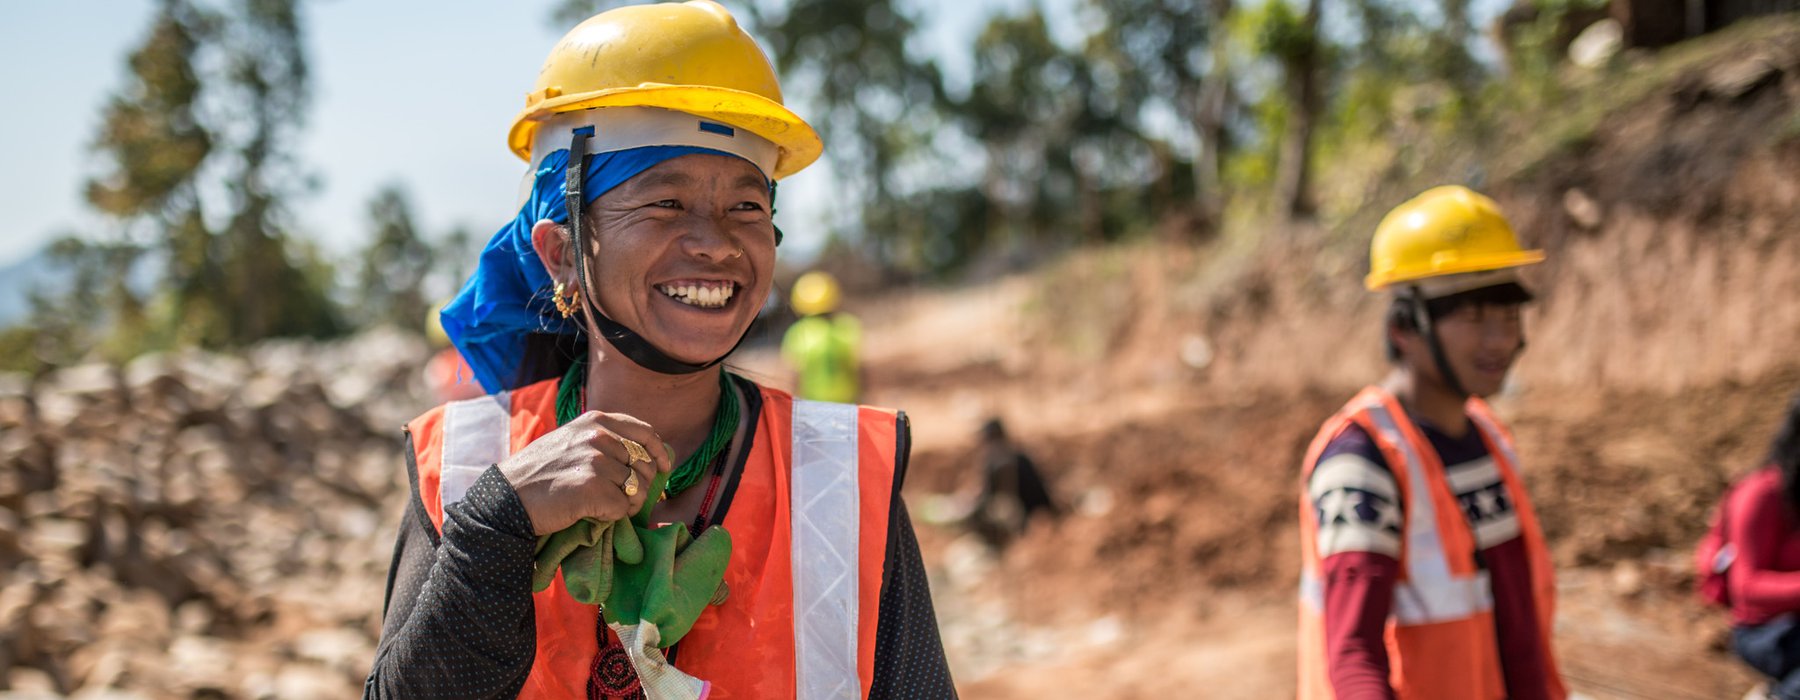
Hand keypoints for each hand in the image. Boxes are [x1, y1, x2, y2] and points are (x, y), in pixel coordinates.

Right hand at [499, 411, 673, 534]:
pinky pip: (624, 507)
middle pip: (645, 464)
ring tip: (605, 507)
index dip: (659, 451)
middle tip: (626, 499)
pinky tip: (594, 514)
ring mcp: (597, 461)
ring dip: (628, 503)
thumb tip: (642, 453)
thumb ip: (602, 440)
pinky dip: (614, 516)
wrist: (507, 498)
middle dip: (643, 485)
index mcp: (595, 421)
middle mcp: (599, 436)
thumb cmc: (537, 474)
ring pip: (637, 488)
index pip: (645, 432)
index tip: (664, 467)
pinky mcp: (594, 489)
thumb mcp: (570, 441)